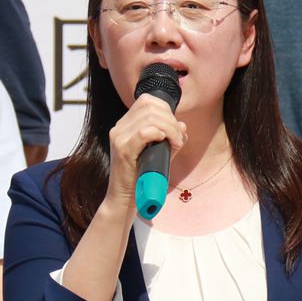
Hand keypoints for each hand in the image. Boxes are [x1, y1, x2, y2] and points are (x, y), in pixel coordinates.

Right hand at [104, 92, 185, 208]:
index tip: (174, 127)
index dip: (165, 109)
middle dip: (170, 119)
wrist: (125, 199)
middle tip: (177, 138)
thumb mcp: (160, 153)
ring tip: (175, 143)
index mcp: (126, 124)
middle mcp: (120, 127)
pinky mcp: (122, 150)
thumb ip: (171, 138)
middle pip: (150, 106)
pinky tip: (166, 144)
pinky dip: (160, 134)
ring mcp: (119, 137)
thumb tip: (182, 125)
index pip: (146, 100)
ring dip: (170, 129)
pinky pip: (144, 132)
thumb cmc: (142, 177)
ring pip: (150, 117)